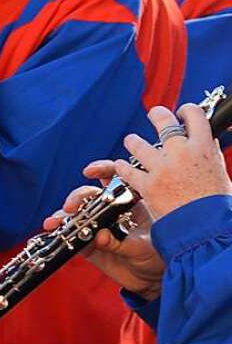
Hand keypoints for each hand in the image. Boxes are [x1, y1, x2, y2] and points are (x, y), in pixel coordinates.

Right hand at [43, 159, 162, 300]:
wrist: (152, 281)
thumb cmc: (157, 258)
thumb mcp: (144, 248)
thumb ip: (121, 243)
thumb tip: (99, 236)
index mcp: (130, 203)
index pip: (114, 178)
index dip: (101, 169)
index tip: (89, 172)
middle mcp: (111, 211)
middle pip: (90, 194)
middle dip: (78, 197)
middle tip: (72, 206)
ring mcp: (97, 226)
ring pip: (77, 213)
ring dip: (64, 214)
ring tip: (57, 221)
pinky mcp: (88, 242)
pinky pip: (71, 233)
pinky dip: (60, 230)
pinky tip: (52, 228)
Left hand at [116, 104, 231, 219]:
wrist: (207, 232)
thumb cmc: (218, 207)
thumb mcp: (221, 176)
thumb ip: (210, 156)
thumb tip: (208, 140)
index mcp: (203, 149)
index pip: (195, 115)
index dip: (187, 111)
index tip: (182, 114)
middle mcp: (180, 153)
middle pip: (162, 119)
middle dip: (157, 115)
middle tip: (154, 116)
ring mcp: (161, 167)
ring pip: (136, 142)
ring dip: (133, 143)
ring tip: (133, 143)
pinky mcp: (146, 184)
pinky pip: (126, 169)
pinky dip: (122, 167)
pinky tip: (122, 166)